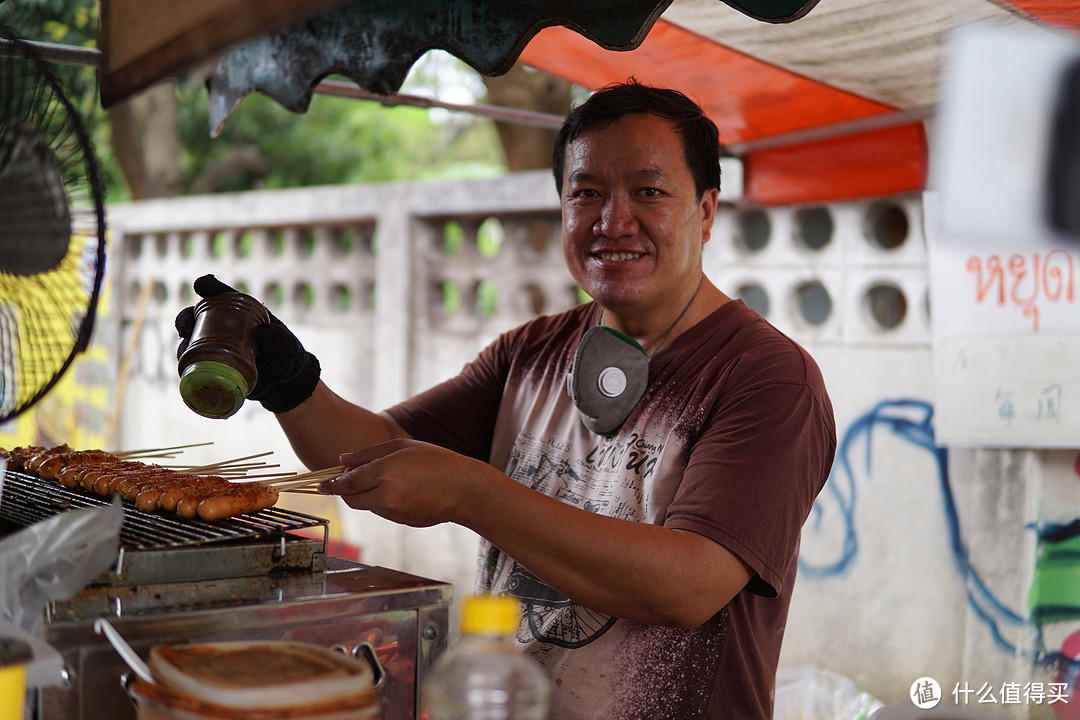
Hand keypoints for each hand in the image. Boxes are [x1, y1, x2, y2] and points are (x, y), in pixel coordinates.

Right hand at [175, 274, 320, 413]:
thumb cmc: (288, 358)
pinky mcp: (214, 365)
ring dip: (183, 341)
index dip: (211, 287)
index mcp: (244, 313)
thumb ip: (281, 339)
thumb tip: (266, 332)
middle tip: (186, 323)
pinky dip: (187, 362)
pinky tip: (185, 364)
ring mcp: (217, 346)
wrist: (285, 384)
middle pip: (199, 317)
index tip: (201, 284)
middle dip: (187, 317)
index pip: (224, 296)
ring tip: (184, 347)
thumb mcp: (288, 347)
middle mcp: (226, 327)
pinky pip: (195, 361)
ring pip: (191, 339)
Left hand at [318, 439, 483, 527]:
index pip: (346, 482)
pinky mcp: (400, 521)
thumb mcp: (401, 446)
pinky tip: (399, 491)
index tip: (321, 484)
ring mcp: (393, 512)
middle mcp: (385, 495)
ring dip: (364, 495)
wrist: (463, 489)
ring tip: (383, 480)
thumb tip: (342, 460)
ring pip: (366, 506)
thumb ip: (368, 454)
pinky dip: (381, 502)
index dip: (330, 484)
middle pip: (350, 499)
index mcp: (384, 472)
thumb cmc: (435, 460)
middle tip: (348, 479)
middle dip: (345, 490)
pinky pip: (381, 512)